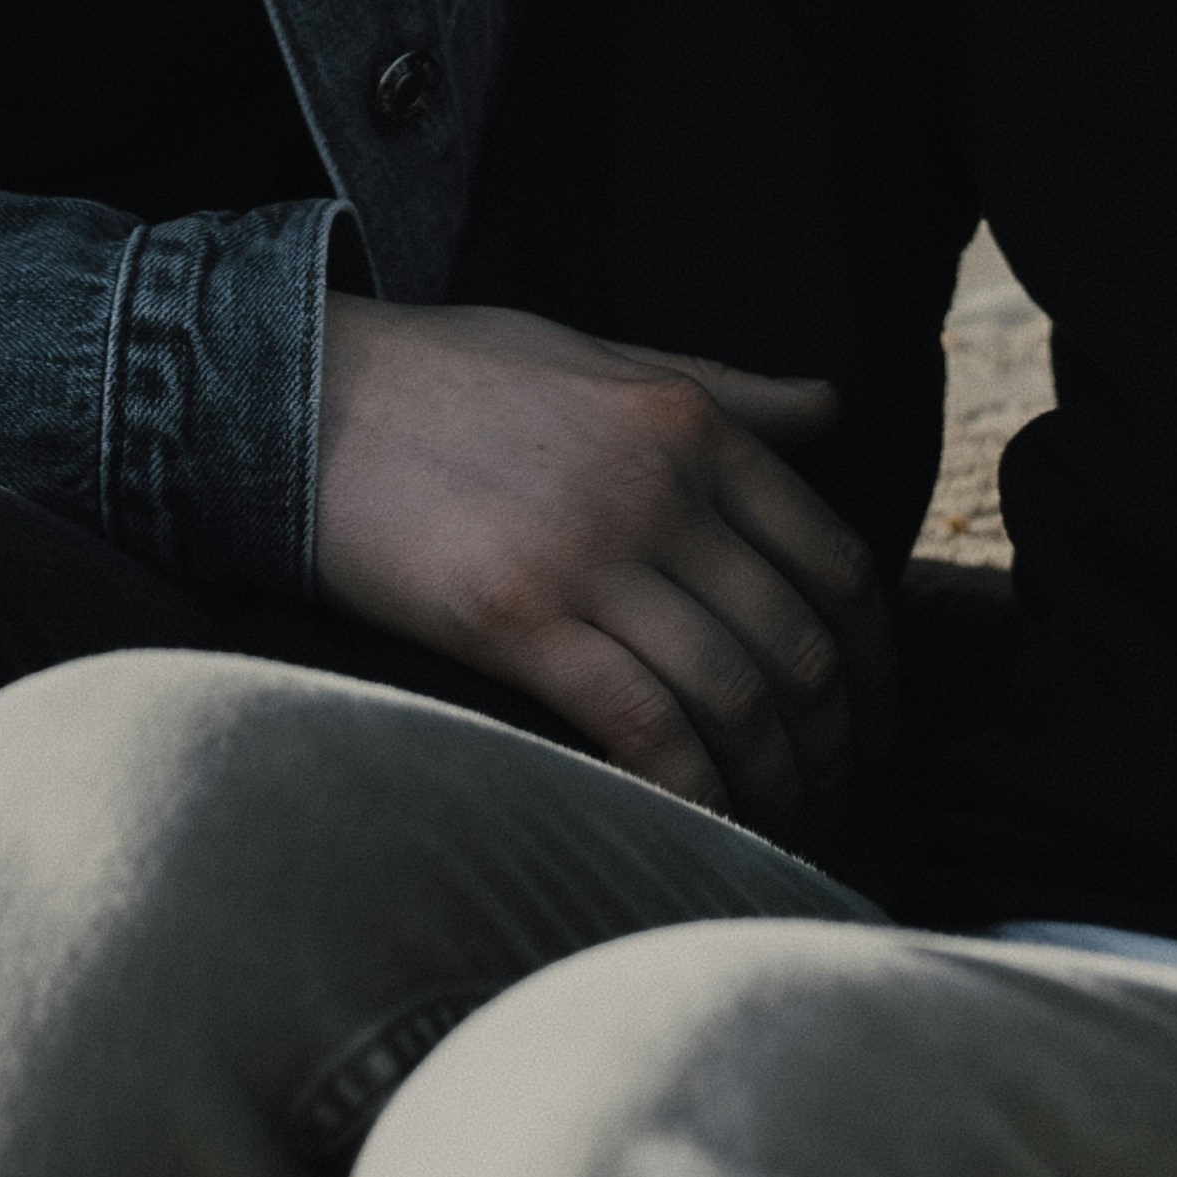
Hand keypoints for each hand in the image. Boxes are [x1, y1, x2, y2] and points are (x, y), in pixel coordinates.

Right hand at [311, 294, 897, 834]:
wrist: (301, 390)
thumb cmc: (448, 374)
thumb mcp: (597, 352)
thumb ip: (722, 387)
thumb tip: (833, 408)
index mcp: (690, 421)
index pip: (834, 559)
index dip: (875, 659)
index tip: (874, 717)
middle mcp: (660, 486)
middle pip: (800, 643)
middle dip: (836, 741)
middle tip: (837, 795)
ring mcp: (591, 553)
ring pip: (737, 696)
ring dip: (776, 780)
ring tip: (778, 824)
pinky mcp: (517, 618)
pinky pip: (643, 726)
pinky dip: (694, 790)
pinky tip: (703, 823)